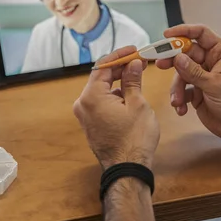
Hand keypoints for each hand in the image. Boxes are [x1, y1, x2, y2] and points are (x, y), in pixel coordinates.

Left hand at [73, 46, 159, 169]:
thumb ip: (133, 80)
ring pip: (101, 91)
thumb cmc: (134, 139)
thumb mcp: (138, 104)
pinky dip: (114, 95)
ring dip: (118, 82)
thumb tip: (134, 64)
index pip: (104, 66)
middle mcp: (82, 104)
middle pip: (101, 77)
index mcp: (91, 96)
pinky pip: (101, 103)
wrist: (127, 170)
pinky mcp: (91, 125)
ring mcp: (85, 116)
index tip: (134, 50)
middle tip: (138, 61)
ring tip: (137, 75)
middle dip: (120, 68)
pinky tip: (129, 93)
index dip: (120, 55)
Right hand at [156, 25, 220, 143]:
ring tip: (176, 101)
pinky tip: (181, 109)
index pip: (200, 34)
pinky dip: (179, 99)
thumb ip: (195, 72)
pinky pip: (183, 91)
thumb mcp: (217, 85)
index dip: (183, 31)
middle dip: (172, 60)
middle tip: (159, 64)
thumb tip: (176, 58)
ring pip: (181, 75)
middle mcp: (211, 63)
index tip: (166, 35)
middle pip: (186, 54)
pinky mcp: (198, 93)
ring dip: (176, 88)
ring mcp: (204, 78)